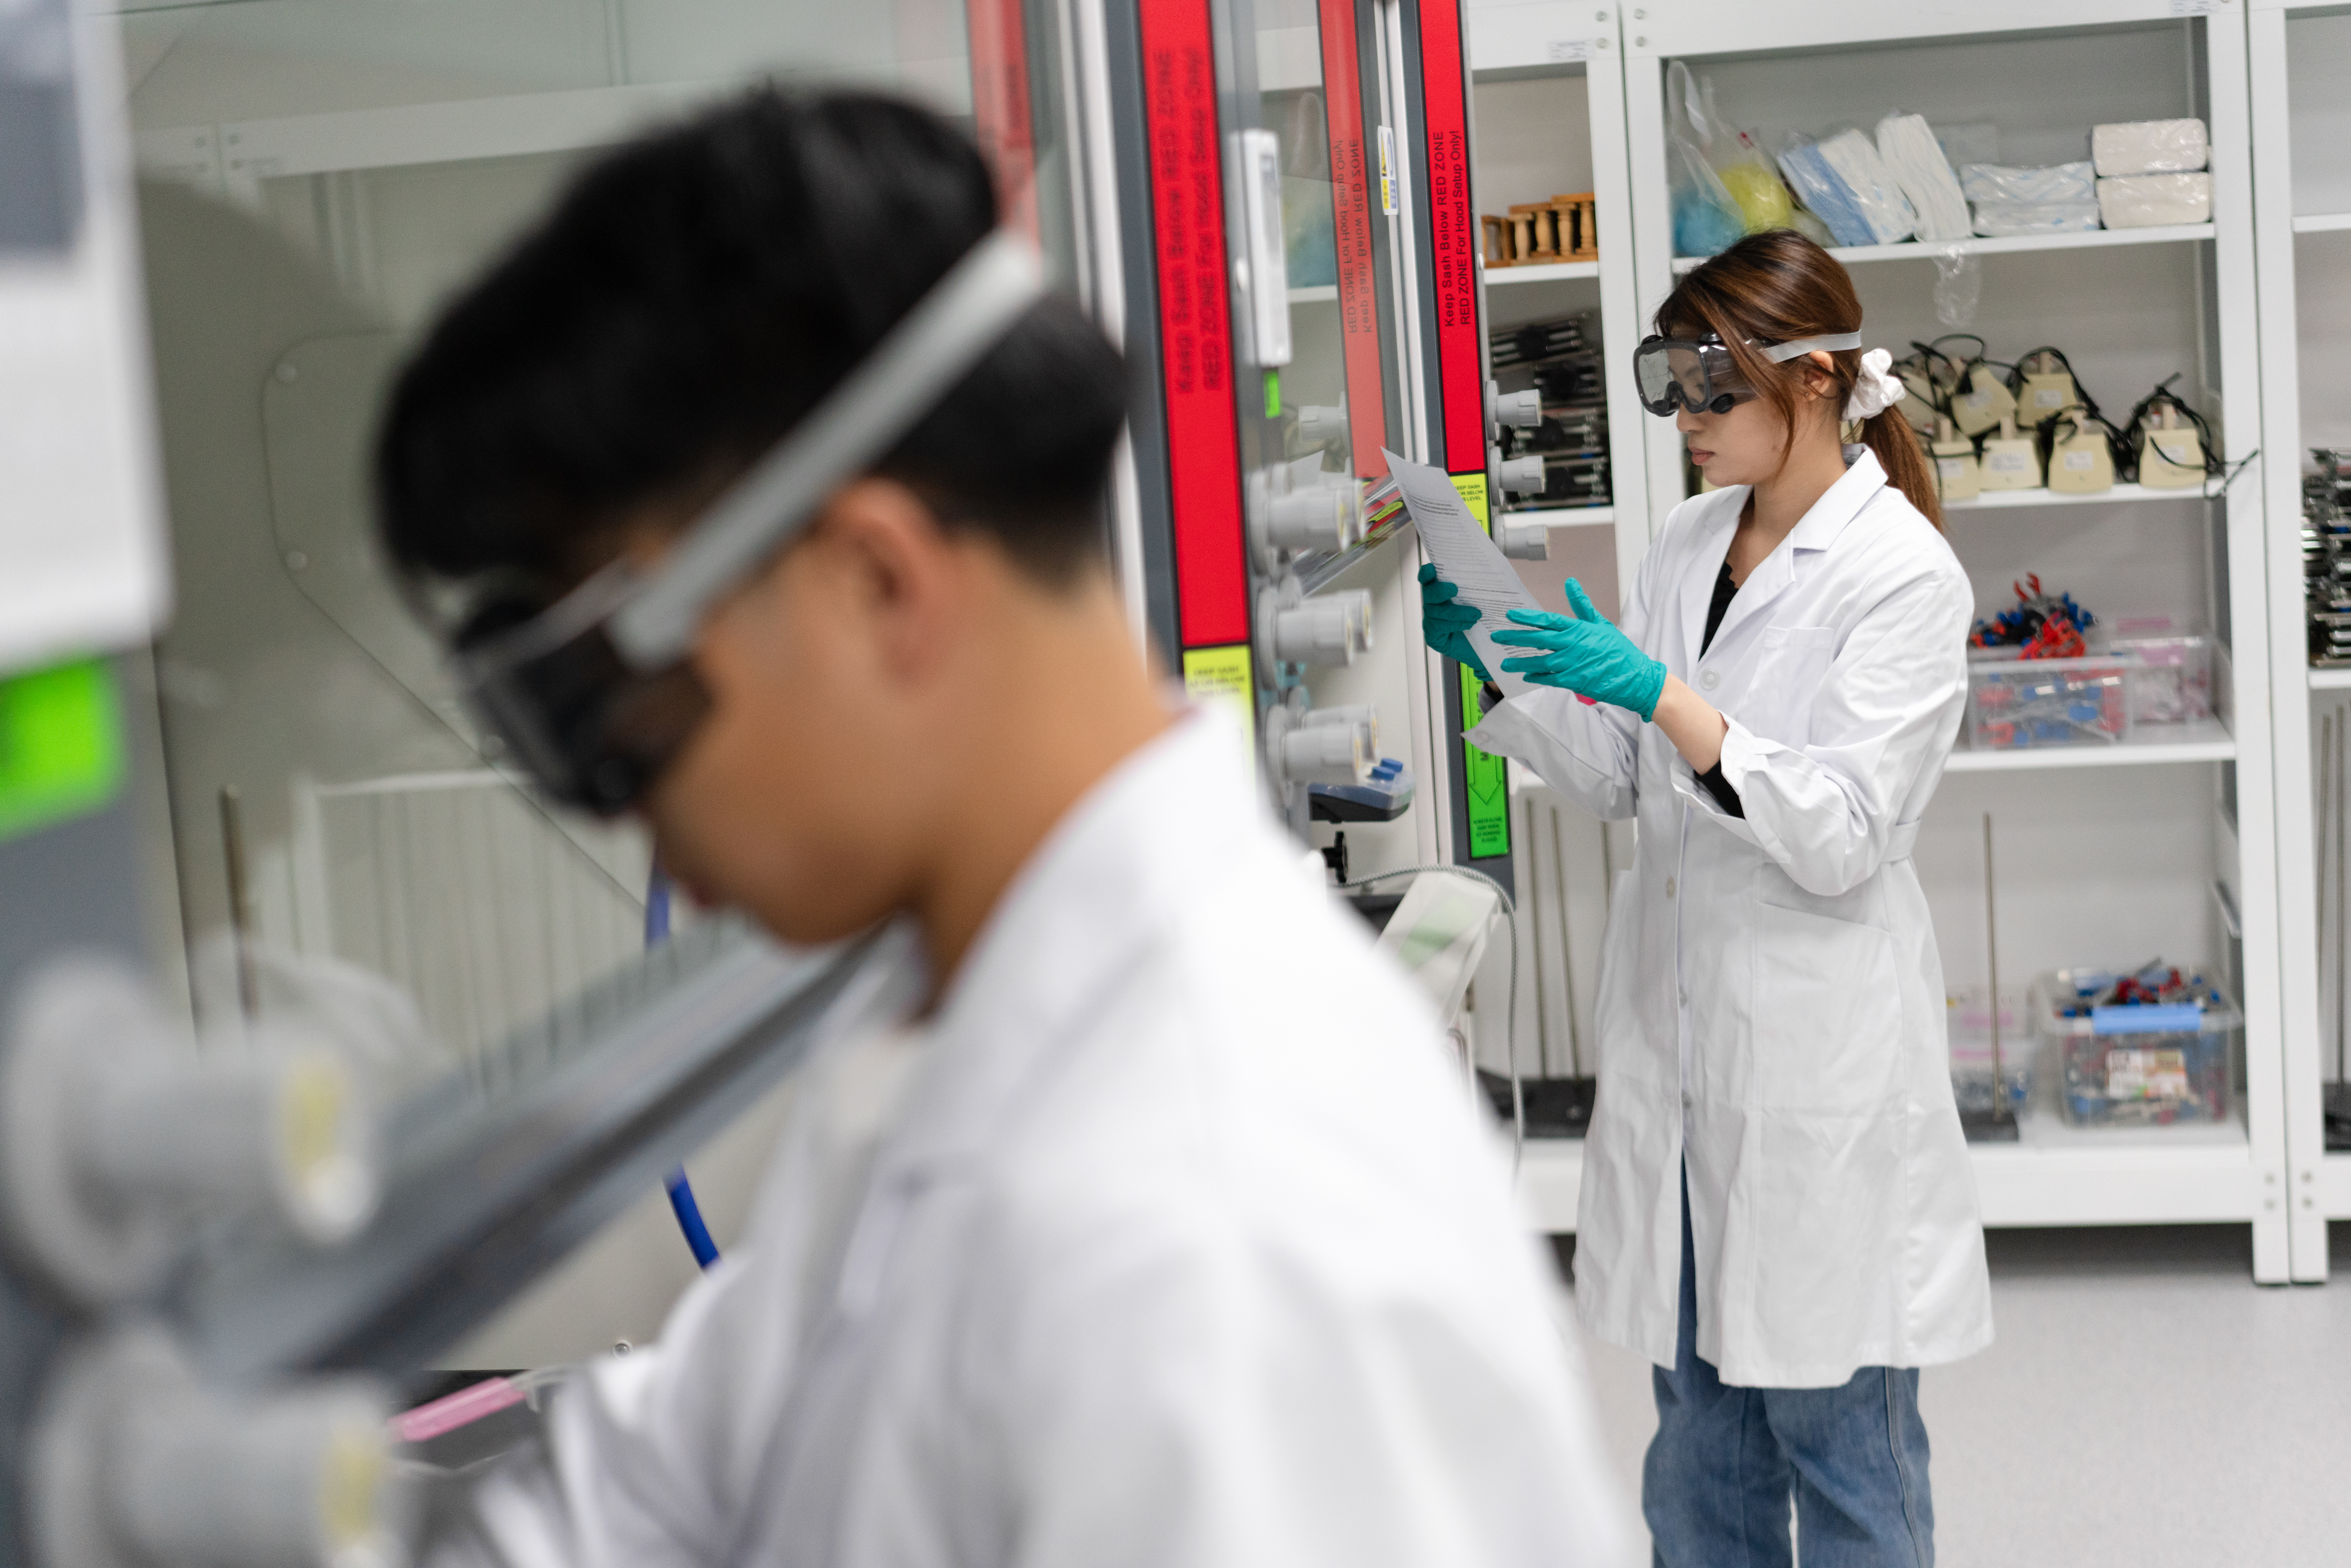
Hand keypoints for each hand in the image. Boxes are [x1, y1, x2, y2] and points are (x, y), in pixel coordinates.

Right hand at [1418, 563, 1490, 680]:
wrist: (1488, 647)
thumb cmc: (1485, 621)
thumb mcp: (1485, 600)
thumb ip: (1481, 586)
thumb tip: (1493, 567)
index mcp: (1443, 591)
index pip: (1429, 578)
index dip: (1427, 573)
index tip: (1433, 568)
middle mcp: (1434, 604)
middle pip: (1428, 592)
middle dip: (1439, 590)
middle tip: (1454, 589)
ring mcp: (1431, 620)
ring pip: (1435, 611)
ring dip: (1456, 611)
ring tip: (1476, 614)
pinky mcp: (1433, 636)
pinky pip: (1438, 626)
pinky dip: (1454, 624)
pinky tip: (1468, 625)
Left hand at [1489, 578, 1668, 720]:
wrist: (1635, 677)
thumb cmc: (1618, 650)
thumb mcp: (1601, 624)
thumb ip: (1582, 605)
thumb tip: (1570, 583)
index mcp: (1579, 630)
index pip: (1548, 620)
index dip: (1527, 617)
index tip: (1510, 614)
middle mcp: (1573, 646)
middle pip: (1538, 640)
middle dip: (1515, 637)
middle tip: (1497, 636)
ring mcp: (1572, 664)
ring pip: (1540, 661)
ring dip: (1520, 662)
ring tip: (1504, 663)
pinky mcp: (1574, 681)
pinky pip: (1550, 679)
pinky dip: (1536, 677)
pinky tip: (1525, 676)